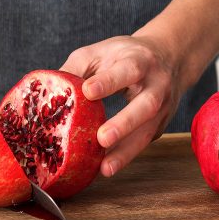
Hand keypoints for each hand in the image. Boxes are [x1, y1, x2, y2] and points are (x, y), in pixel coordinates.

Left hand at [61, 34, 183, 176]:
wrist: (168, 57)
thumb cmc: (125, 55)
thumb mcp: (101, 51)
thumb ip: (77, 68)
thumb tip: (50, 91)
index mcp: (141, 60)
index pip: (127, 69)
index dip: (109, 81)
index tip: (88, 91)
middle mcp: (157, 84)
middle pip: (147, 105)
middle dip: (125, 123)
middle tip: (102, 138)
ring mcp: (163, 108)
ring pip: (148, 131)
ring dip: (127, 152)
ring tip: (105, 168)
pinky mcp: (160, 126)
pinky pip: (143, 143)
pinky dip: (126, 156)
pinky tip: (107, 166)